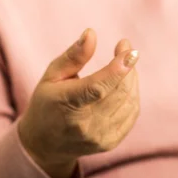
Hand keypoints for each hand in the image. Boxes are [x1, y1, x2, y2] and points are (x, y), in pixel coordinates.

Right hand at [18, 29, 139, 177]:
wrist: (45, 144)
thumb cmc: (47, 102)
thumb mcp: (52, 75)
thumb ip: (73, 56)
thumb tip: (92, 33)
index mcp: (66, 104)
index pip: (97, 87)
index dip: (117, 70)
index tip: (130, 51)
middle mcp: (84, 124)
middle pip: (119, 91)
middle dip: (127, 66)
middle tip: (124, 47)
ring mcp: (99, 136)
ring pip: (129, 100)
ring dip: (131, 78)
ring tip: (122, 65)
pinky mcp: (110, 142)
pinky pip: (132, 112)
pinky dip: (132, 93)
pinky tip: (123, 84)